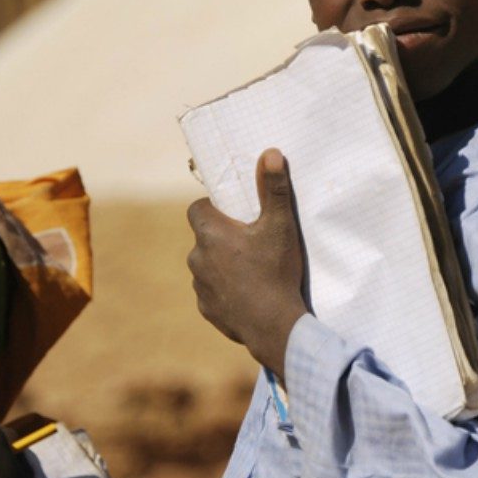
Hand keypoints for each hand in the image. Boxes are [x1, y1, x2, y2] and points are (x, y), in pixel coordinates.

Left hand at [187, 148, 308, 375]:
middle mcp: (197, 258)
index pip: (197, 209)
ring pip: (207, 267)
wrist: (274, 326)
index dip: (213, 208)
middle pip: (204, 239)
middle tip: (252, 243)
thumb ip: (274, 189)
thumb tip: (271, 152)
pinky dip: (225, 292)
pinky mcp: (207, 309)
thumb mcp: (280, 226)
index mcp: (211, 233)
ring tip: (253, 273)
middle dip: (222, 238)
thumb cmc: (275, 271)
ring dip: (223, 266)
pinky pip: (212, 294)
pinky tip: (248, 296)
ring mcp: (200, 286)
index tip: (235, 214)